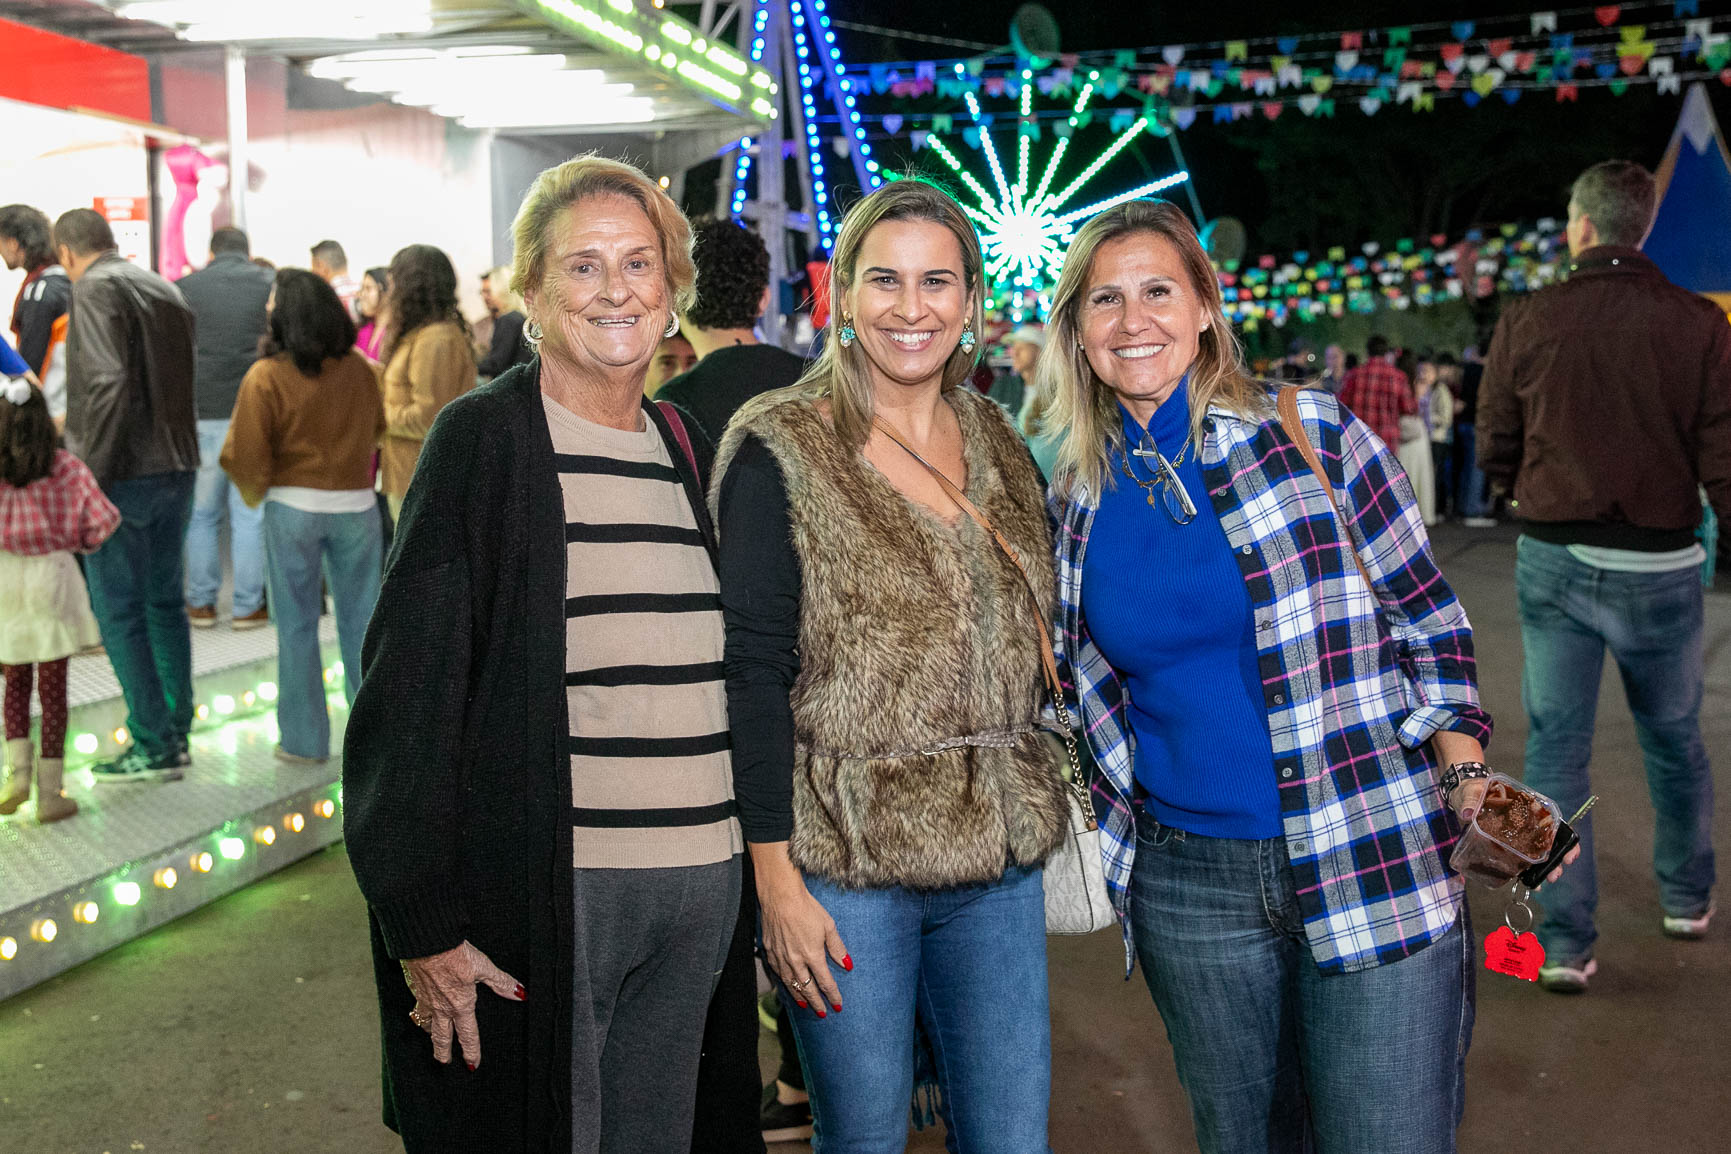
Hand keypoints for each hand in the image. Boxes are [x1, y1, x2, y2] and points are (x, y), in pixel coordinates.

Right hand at [401, 940, 524, 1069]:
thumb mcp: (483, 967)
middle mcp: (442, 1008)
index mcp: (461, 1006)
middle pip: (441, 1037)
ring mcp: (426, 1000)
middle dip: (443, 1052)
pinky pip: (417, 1007)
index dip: (471, 1052)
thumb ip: (501, 982)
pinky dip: (419, 1013)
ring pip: (426, 1024)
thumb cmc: (455, 953)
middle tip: (444, 1062)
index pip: (468, 1036)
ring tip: (432, 1038)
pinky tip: (420, 1009)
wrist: (426, 942)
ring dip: (430, 1034)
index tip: (472, 1064)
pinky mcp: (415, 989)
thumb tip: (519, 993)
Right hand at [756, 863, 849, 1019]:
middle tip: (823, 1013)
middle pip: (807, 989)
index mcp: (813, 955)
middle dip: (817, 1003)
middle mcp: (796, 961)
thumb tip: (848, 964)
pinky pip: (778, 974)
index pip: (825, 983)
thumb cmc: (807, 908)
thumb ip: (837, 947)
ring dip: (800, 997)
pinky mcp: (770, 952)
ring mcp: (781, 958)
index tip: (838, 1005)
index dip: (833, 996)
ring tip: (806, 1005)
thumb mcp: (828, 925)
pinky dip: (785, 984)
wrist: (780, 897)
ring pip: (791, 984)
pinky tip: (788, 986)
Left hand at [1448, 780, 1580, 885]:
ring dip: (1544, 868)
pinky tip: (1528, 881)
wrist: (1461, 799)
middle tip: (1554, 875)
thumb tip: (1468, 813)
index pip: (1551, 821)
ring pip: (1536, 852)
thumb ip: (1470, 801)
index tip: (1569, 855)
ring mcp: (1516, 834)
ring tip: (1544, 882)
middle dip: (1555, 860)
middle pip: (1547, 840)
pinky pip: (1519, 858)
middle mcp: (1525, 822)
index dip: (1564, 838)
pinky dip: (1525, 871)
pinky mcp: (1504, 844)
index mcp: (1524, 806)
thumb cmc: (1471, 792)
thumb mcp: (1471, 793)